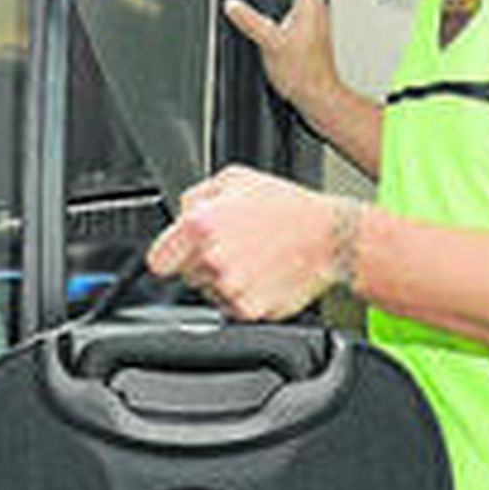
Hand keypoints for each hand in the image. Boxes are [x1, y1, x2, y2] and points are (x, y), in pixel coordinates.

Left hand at [147, 164, 350, 319]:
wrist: (330, 237)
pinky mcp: (249, 310)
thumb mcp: (236, 179)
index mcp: (200, 225)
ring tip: (252, 260)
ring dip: (222, 281)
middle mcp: (210, 259)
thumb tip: (180, 212)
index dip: (169, 257)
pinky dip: (243, 297)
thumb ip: (197, 195)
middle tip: (230, 249)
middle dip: (200, 264)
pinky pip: (232, 308)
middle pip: (185, 276)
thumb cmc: (287, 206)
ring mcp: (229, 287)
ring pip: (208, 293)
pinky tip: (262, 275)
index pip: (158, 261)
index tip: (179, 256)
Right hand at [225, 0, 338, 117]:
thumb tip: (232, 4)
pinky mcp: (313, 35)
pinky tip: (290, 3)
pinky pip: (307, 6)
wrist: (317, 95)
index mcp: (309, 5)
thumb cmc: (303, 73)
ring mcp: (316, 23)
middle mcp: (317, 11)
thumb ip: (250, 21)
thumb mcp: (270, 43)